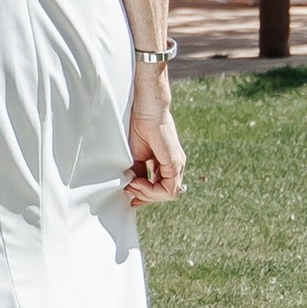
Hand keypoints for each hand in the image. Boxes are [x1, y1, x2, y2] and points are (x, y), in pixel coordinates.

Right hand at [124, 86, 184, 205]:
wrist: (146, 111)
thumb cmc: (140, 127)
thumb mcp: (137, 156)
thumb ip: (139, 172)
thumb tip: (133, 187)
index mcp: (168, 164)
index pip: (163, 189)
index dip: (147, 196)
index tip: (131, 196)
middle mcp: (176, 166)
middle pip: (166, 194)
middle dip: (146, 196)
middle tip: (129, 189)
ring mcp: (178, 165)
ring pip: (169, 194)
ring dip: (148, 194)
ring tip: (132, 184)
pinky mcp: (175, 163)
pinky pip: (168, 189)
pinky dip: (151, 190)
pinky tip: (138, 182)